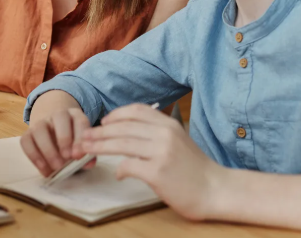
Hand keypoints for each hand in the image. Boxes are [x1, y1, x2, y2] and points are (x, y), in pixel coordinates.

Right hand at [20, 108, 95, 176]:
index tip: (79, 156)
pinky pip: (26, 141)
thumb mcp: (81, 146)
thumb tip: (89, 163)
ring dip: (48, 149)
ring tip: (56, 167)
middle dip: (64, 138)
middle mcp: (58, 115)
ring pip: (40, 129)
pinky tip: (44, 169)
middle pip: (59, 117)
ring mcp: (41, 122)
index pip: (80, 121)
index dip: (80, 138)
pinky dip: (34, 156)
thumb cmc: (72, 144)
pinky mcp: (28, 133)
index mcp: (75, 116)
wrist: (53, 134)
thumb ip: (86, 154)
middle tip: (67, 158)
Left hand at [76, 103, 221, 219]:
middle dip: (100, 132)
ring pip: (121, 143)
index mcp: (168, 124)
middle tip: (85, 137)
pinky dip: (119, 169)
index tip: (103, 123)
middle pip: (123, 127)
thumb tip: (128, 135)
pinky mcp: (157, 172)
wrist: (215, 190)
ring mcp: (161, 152)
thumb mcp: (178, 141)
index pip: (135, 111)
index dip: (115, 115)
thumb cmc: (195, 169)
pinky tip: (117, 174)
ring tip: (88, 149)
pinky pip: (129, 166)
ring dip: (101, 146)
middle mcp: (164, 134)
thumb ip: (155, 134)